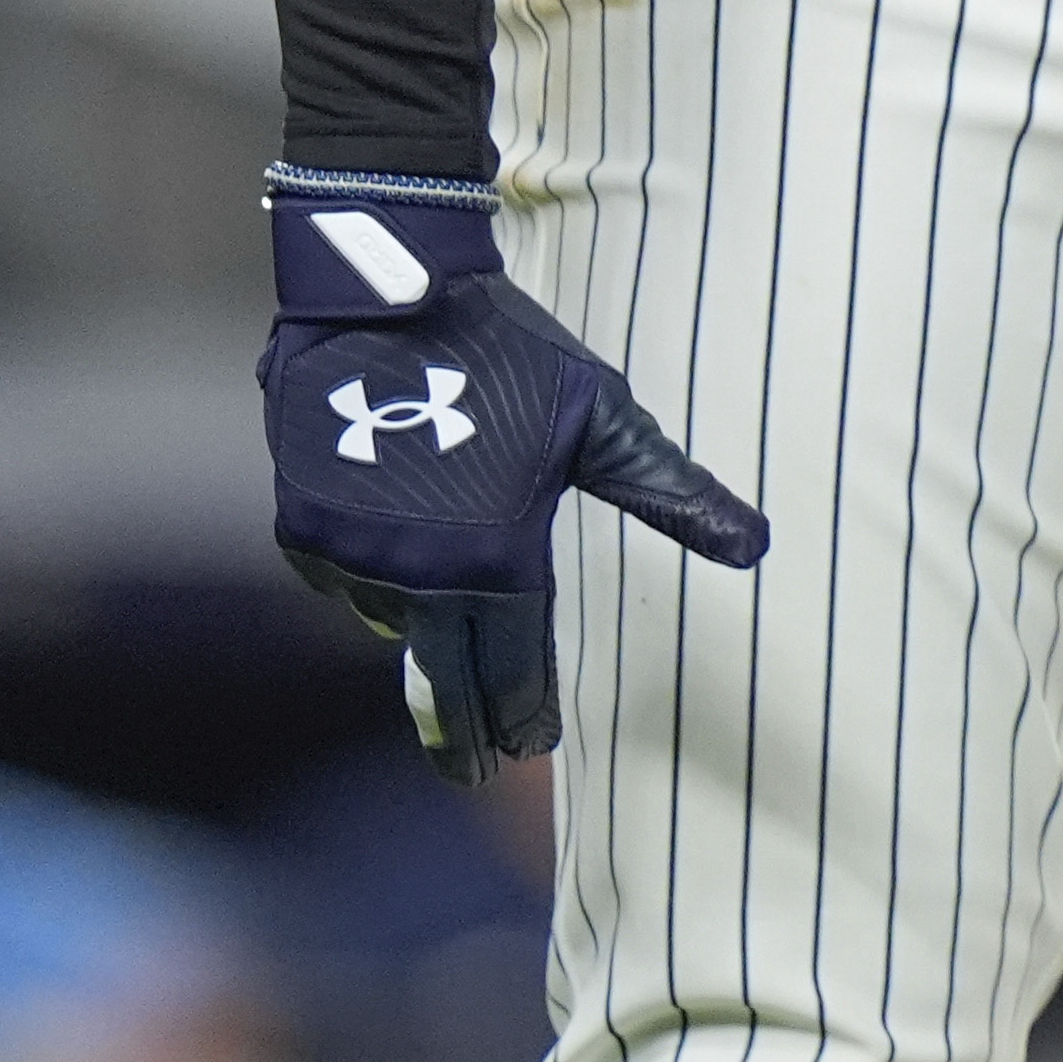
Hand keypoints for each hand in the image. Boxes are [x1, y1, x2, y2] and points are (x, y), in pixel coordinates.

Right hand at [260, 171, 767, 784]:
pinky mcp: (303, 530)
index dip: (524, 714)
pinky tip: (394, 568)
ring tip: (446, 640)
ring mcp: (352, 561)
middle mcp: (416, 580)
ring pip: (393, 624)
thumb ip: (671, 494)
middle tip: (476, 771)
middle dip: (464, 733)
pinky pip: (345, 583)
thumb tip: (759, 547)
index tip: (534, 744)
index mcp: (495, 562)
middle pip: (445, 683)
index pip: (513, 672)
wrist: (389, 290)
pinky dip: (372, 583)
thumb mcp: (602, 420)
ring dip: (422, 634)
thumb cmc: (511, 352)